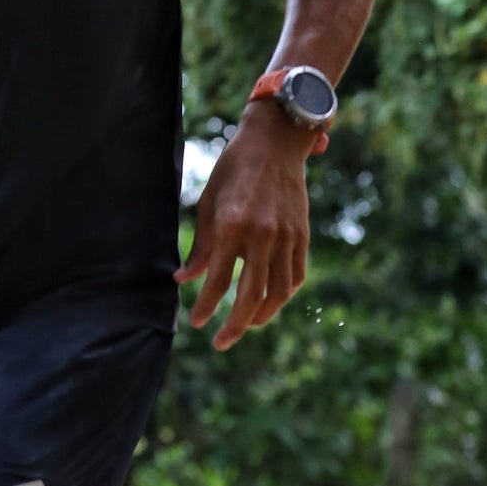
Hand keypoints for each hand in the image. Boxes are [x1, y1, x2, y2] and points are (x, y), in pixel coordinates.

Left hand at [174, 102, 312, 349]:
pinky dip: (282, 295)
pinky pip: (295, 277)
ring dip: (261, 316)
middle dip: (234, 327)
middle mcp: (262, 235)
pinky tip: (268, 301)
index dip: (206, 307)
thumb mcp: (208, 202)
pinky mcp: (303, 236)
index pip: (217, 281)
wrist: (275, 142)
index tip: (197, 323)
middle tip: (220, 343)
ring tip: (245, 325)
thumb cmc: (234, 169)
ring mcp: (286, 237)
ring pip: (277, 293)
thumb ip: (200, 245)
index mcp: (232, 225)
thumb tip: (184, 279)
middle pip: (251, 297)